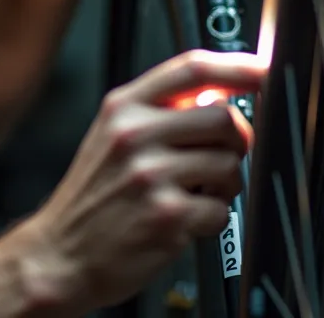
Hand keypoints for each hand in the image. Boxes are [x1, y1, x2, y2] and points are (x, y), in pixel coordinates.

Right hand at [20, 50, 263, 310]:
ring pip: (230, 165)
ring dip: (224, 186)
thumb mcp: (111, 138)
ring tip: (193, 195)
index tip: (263, 72)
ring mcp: (150, 175)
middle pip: (224, 117)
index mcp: (122, 108)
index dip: (238, 68)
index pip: (192, 68)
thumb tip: (221, 96)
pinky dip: (211, 220)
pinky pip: (222, 210)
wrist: (59, 255)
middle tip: (218, 159)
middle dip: (236, 141)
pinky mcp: (166, 215)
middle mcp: (134, 135)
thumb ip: (160, 112)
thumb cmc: (91, 198)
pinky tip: (183, 222)